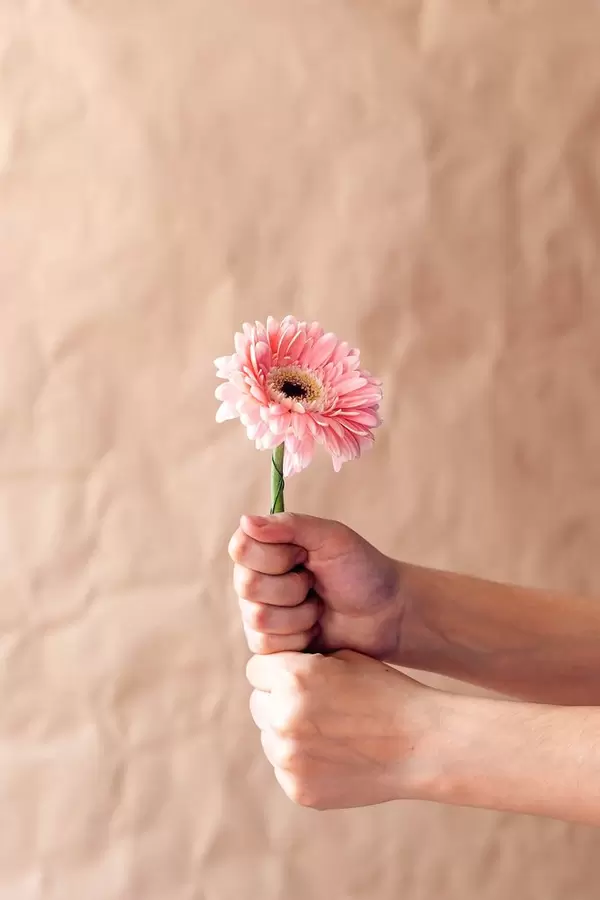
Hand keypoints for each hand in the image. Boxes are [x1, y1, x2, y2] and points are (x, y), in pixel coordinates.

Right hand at [229, 513, 401, 657]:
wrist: (386, 614)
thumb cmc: (362, 569)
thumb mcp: (331, 538)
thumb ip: (290, 525)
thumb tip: (246, 520)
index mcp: (266, 547)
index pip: (242, 549)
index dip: (275, 556)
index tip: (304, 555)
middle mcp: (255, 579)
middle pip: (248, 586)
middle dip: (292, 587)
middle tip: (316, 583)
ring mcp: (258, 613)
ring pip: (258, 618)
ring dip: (300, 614)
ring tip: (319, 607)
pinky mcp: (269, 645)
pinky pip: (267, 645)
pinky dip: (299, 637)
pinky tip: (315, 629)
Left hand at [246, 649, 441, 809]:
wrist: (421, 744)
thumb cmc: (385, 692)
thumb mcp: (343, 657)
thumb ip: (299, 661)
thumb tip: (266, 667)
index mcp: (293, 677)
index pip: (257, 669)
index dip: (278, 669)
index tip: (299, 674)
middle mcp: (283, 718)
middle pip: (258, 703)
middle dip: (278, 699)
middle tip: (316, 703)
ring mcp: (289, 759)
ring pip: (269, 736)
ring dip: (287, 731)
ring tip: (330, 729)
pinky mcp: (298, 789)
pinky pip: (284, 767)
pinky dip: (302, 761)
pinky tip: (336, 754)